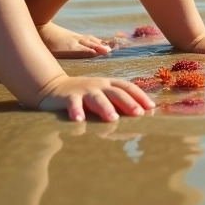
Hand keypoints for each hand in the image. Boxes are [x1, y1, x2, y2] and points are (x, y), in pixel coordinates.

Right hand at [35, 74, 154, 121]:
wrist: (53, 87)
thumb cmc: (84, 95)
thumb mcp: (102, 95)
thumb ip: (117, 102)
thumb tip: (141, 114)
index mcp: (108, 84)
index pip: (128, 87)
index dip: (140, 96)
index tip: (151, 108)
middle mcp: (98, 85)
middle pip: (115, 92)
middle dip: (128, 102)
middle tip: (138, 114)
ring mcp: (83, 90)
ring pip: (96, 98)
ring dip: (105, 107)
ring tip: (112, 118)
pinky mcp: (68, 97)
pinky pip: (73, 103)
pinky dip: (76, 110)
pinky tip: (79, 120)